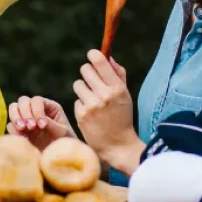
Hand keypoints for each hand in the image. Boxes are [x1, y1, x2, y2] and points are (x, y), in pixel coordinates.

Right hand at [7, 96, 76, 149]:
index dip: (37, 110)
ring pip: (13, 108)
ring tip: (22, 129)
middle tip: (31, 127)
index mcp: (49, 107)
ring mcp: (26, 119)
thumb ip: (52, 125)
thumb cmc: (65, 143)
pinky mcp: (19, 131)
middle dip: (25, 112)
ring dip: (16, 117)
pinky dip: (14, 131)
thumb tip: (40, 120)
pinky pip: (10, 125)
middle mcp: (35, 110)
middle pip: (23, 101)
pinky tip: (24, 140)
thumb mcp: (62, 133)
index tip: (42, 126)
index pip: (37, 100)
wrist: (58, 160)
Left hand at [73, 51, 144, 172]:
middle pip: (84, 69)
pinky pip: (76, 100)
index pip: (100, 61)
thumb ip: (118, 75)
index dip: (93, 55)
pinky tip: (91, 114)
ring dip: (83, 89)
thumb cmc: (123, 117)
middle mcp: (104, 95)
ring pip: (78, 84)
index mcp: (117, 88)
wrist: (118, 146)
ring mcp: (91, 106)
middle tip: (92, 81)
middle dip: (88, 73)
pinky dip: (82, 105)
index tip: (92, 55)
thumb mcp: (125, 96)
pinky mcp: (81, 115)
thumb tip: (108, 57)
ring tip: (92, 100)